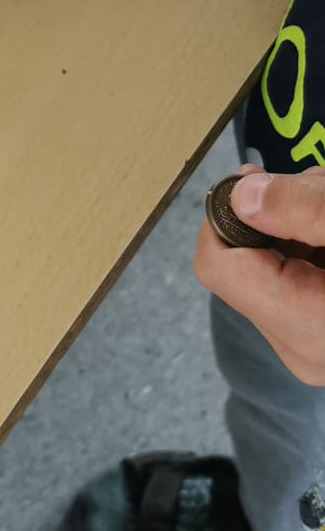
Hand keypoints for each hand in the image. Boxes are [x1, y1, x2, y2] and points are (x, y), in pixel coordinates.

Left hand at [195, 166, 324, 383]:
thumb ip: (301, 209)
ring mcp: (312, 347)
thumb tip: (240, 194)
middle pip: (242, 261)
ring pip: (269, 266)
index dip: (225, 214)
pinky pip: (294, 280)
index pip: (216, 264)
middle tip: (317, 187)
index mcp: (303, 326)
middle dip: (274, 213)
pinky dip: (309, 244)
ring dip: (295, 224)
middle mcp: (300, 349)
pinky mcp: (321, 335)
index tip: (260, 181)